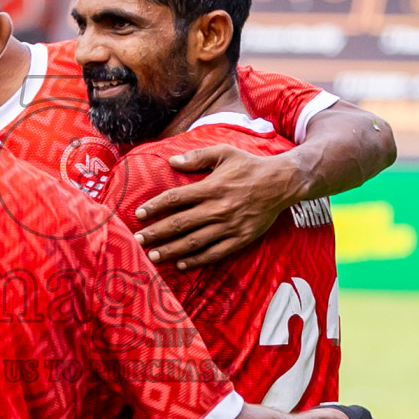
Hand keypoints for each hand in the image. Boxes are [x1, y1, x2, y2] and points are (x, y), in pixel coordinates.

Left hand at [132, 145, 301, 269]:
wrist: (282, 183)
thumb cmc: (250, 166)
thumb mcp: (224, 153)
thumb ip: (197, 156)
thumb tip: (172, 160)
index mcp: (211, 187)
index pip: (175, 198)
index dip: (155, 207)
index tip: (139, 215)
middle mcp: (217, 209)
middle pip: (179, 223)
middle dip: (156, 233)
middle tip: (137, 241)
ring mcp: (229, 226)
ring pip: (194, 242)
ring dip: (171, 250)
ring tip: (152, 256)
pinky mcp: (240, 239)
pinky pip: (214, 253)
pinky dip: (197, 260)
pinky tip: (181, 264)